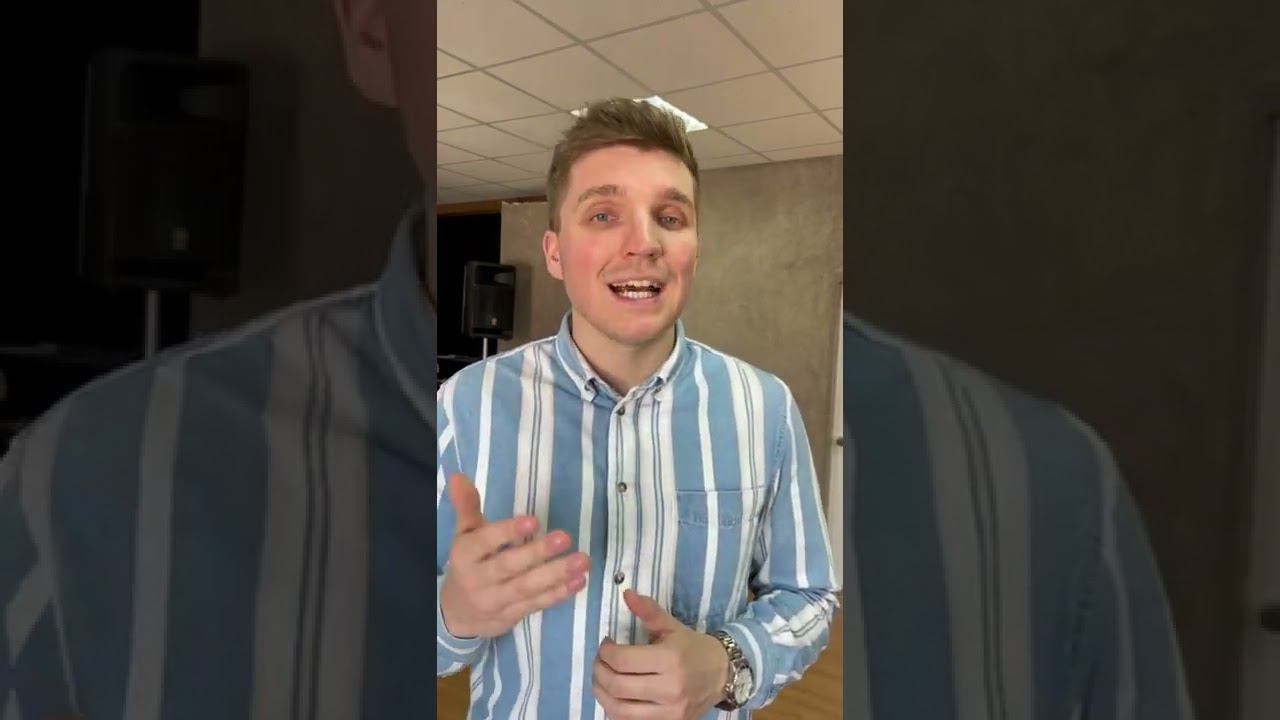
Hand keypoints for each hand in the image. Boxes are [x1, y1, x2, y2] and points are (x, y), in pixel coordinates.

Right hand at [439, 473, 589, 638]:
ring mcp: (496, 601)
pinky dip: (559, 594)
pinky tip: (579, 580)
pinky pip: (536, 604)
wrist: (456, 615)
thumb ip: (467, 506)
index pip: (485, 542)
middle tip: (565, 537)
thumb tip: (459, 475)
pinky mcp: (512, 616)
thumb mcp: (464, 536)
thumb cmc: (468, 565)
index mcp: (465, 555)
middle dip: (537, 553)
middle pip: (508, 566)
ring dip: (556, 575)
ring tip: (582, 560)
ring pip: (526, 588)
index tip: (533, 521)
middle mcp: (478, 579)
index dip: (508, 532)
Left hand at [591, 589, 729, 718]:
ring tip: (601, 679)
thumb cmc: (693, 648)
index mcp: (670, 659)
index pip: (622, 660)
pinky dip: (615, 710)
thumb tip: (626, 593)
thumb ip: (648, 611)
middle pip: (617, 685)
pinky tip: (614, 696)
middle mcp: (669, 688)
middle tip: (600, 660)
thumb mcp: (672, 626)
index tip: (606, 644)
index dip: (605, 651)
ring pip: (619, 709)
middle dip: (599, 671)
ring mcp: (669, 711)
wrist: (722, 674)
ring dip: (602, 693)